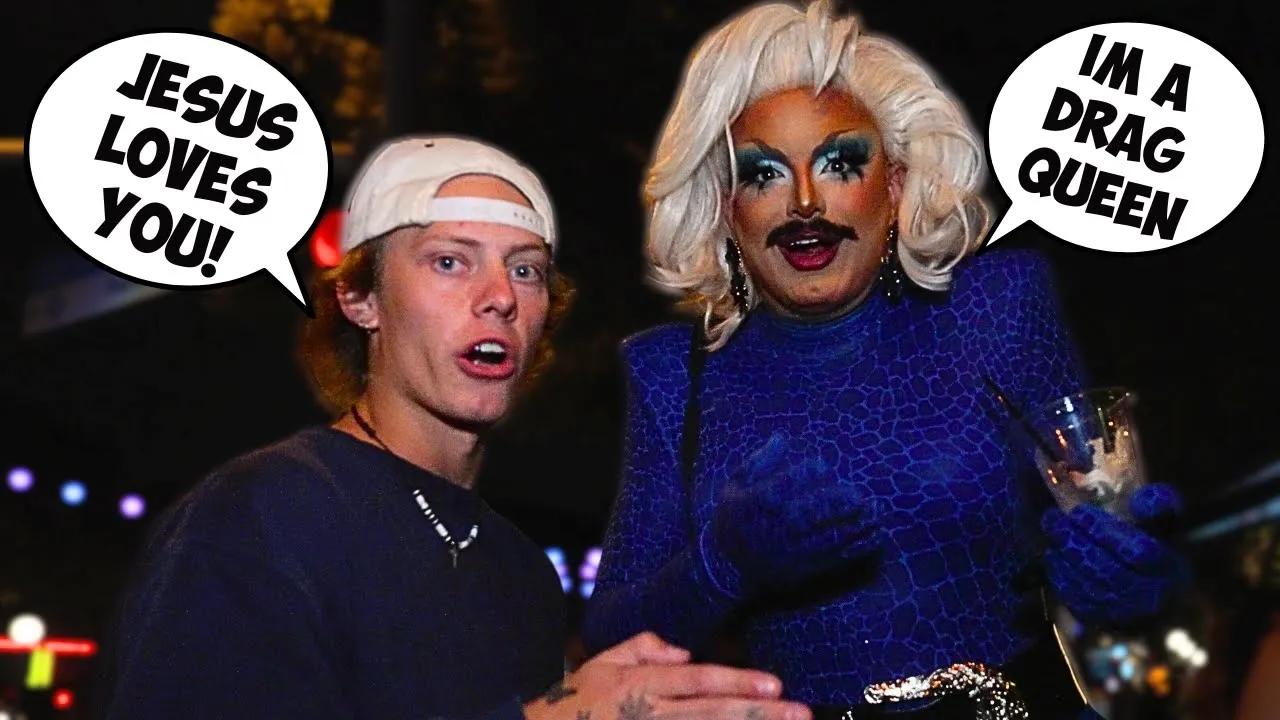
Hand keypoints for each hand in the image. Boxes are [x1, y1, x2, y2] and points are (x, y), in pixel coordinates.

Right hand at [523, 632, 810, 719]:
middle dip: (758, 714)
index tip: (775, 685)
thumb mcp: (602, 663)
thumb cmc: (573, 704)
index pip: (697, 681)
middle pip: (711, 714)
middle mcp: (649, 716)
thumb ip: (643, 648)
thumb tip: (684, 650)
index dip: (737, 683)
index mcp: (639, 686)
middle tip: (800, 713)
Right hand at [698, 433, 880, 599]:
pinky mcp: (801, 571)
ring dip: (855, 525)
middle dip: (838, 501)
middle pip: (810, 512)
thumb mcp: (734, 486)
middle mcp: (773, 527)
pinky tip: (874, 537)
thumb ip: (758, 462)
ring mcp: (788, 552)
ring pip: (826, 537)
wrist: (723, 568)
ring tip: (877, 512)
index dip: (810, 472)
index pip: (788, 483)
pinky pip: (833, 558)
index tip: (825, 467)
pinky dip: (856, 548)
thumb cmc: (733, 520)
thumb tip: (782, 437)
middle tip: (860, 494)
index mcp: (756, 502)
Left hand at [1042, 483, 1188, 624]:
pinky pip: (1077, 601)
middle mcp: (1148, 597)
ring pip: (1088, 585)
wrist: (1161, 601)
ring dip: (1063, 557)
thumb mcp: (1168, 527)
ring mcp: (1125, 614)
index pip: (1137, 552)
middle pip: (1106, 569)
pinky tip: (1053, 556)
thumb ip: (1161, 507)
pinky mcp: (1103, 623)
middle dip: (1074, 541)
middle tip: (1052, 518)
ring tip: (1051, 532)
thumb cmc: (1160, 553)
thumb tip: (1141, 498)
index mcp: (1167, 569)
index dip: (1105, 531)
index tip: (1079, 512)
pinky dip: (1061, 577)